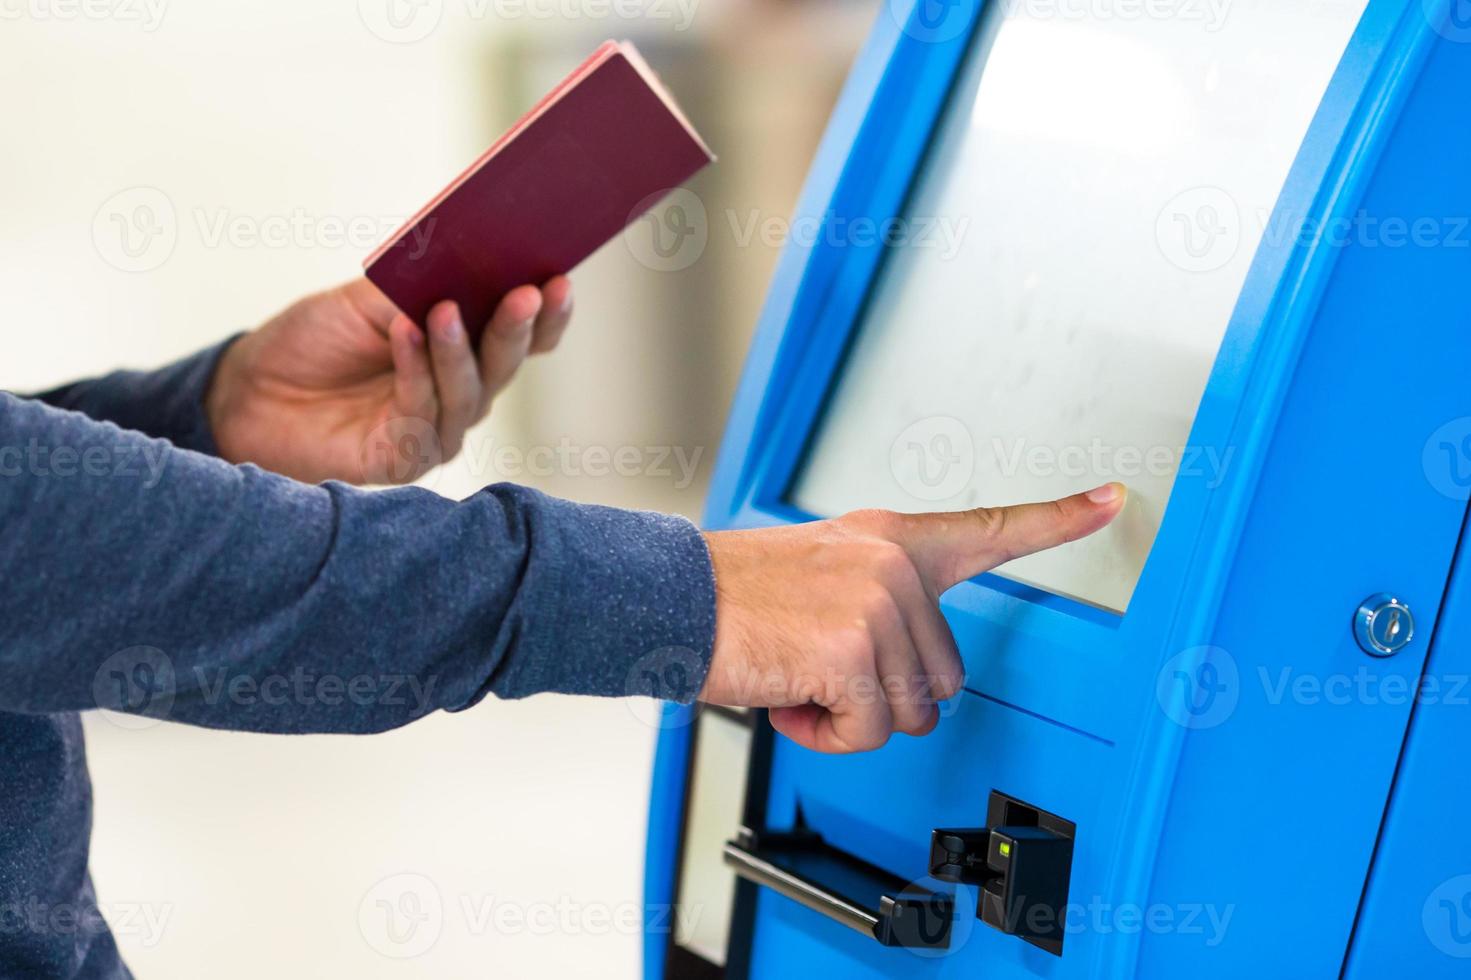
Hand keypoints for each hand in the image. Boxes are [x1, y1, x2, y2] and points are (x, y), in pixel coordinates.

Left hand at [206, 276, 573, 483]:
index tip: (560, 280)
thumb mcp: (370, 299)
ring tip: (445, 309)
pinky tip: (404, 333)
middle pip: (505, 365)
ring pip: (468, 393)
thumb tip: (465, 256)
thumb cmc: (316, 342)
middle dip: (517, 328)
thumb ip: (419, 286)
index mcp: (468, 353)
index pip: (524, 339)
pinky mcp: (403, 459)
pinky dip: (414, 371)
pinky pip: (420, 414)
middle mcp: (464, 396)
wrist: (251, 389)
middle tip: (528, 293)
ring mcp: (437, 432)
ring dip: (458, 350)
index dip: (547, 316)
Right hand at [699, 483, 1126, 752]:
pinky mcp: (852, 648)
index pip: (990, 528)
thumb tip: (914, 676)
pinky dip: (826, 735)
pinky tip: (790, 697)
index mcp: (890, 540)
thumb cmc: (735, 598)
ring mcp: (877, 602)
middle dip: (883, 695)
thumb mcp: (820, 573)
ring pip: (908, 712)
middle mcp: (893, 563)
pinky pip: (870, 732)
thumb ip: (878, 601)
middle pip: (943, 677)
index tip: (1112, 499)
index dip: (1058, 518)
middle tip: (820, 669)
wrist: (671, 599)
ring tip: (799, 677)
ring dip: (850, 717)